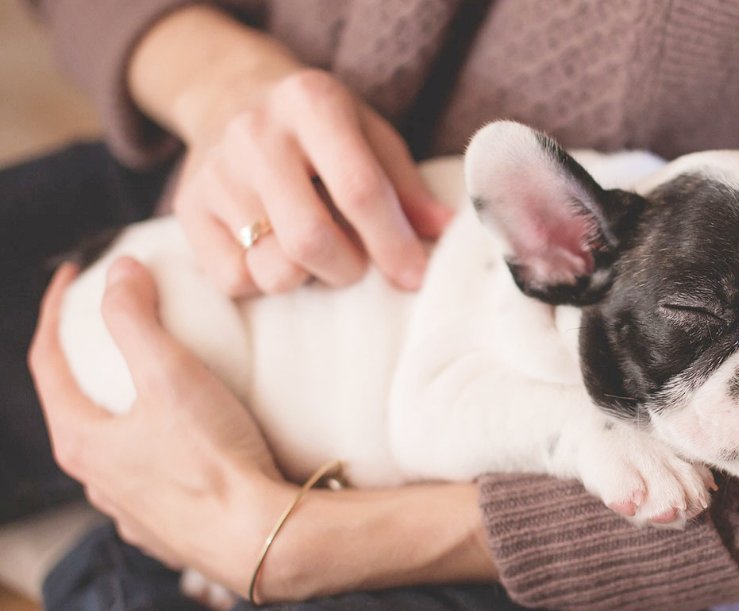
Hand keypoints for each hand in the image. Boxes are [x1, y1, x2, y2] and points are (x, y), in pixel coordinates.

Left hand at [30, 259, 497, 600]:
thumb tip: (120, 271)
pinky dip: (156, 448)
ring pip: (114, 448)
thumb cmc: (214, 460)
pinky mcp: (168, 529)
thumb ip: (137, 319)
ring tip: (153, 384)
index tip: (73, 276)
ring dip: (123, 410)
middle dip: (88, 361)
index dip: (55, 311)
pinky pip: (150, 479)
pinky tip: (185, 443)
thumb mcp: (171, 375)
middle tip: (113, 327)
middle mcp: (96, 481)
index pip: (46, 362)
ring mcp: (131, 509)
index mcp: (82, 441)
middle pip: (76, 406)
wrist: (262, 538)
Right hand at [131, 6, 453, 295]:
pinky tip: (273, 251)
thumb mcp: (370, 136)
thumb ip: (406, 186)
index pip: (359, 189)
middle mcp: (256, 133)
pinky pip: (234, 280)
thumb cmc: (320, 128)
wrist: (230, 96)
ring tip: (314, 252)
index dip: (392, 243)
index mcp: (312, 103)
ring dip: (307, 277)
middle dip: (348, 268)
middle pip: (310, 239)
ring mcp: (215, 172)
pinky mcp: (187, 208)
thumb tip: (446, 232)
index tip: (414, 277)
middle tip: (358, 264)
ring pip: (273, 269)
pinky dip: (263, 280)